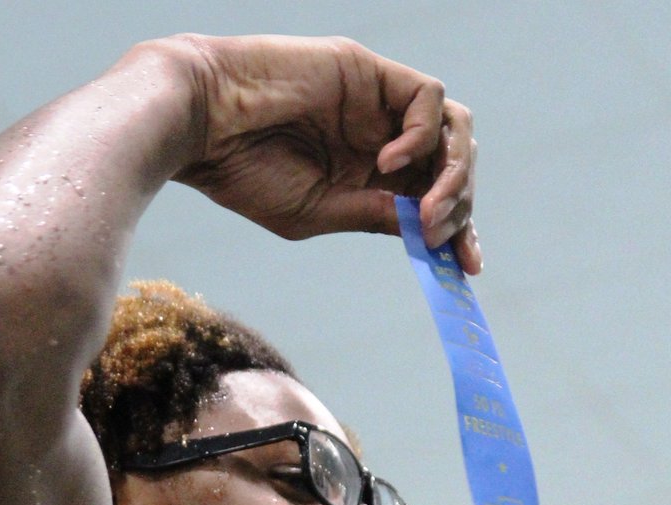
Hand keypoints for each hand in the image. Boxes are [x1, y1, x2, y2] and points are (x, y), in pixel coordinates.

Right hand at [170, 34, 480, 273]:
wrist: (203, 124)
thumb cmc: (243, 173)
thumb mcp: (315, 213)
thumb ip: (372, 216)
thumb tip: (426, 230)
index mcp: (368, 179)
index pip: (433, 200)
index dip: (458, 231)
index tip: (467, 266)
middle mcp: (382, 138)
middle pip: (452, 166)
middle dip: (461, 207)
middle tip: (441, 237)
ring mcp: (379, 104)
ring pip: (453, 130)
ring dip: (453, 174)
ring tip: (428, 208)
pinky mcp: (371, 71)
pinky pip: (428, 99)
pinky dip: (421, 137)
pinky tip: (386, 165)